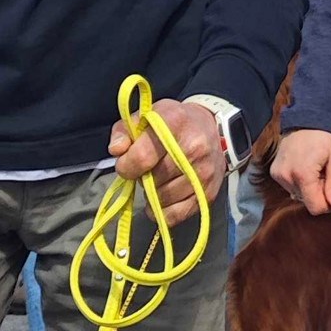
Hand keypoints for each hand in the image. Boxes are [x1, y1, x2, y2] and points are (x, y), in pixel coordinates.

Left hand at [111, 97, 224, 225]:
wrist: (213, 130)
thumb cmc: (174, 123)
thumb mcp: (147, 116)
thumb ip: (124, 131)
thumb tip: (117, 151)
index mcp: (173, 123)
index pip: (142, 157)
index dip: (126, 166)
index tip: (125, 166)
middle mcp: (193, 148)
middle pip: (153, 179)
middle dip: (143, 178)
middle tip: (148, 169)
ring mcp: (203, 173)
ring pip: (163, 198)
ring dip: (155, 193)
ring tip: (160, 179)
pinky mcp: (209, 193)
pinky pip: (177, 214)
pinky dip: (164, 212)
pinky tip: (162, 201)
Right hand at [270, 127, 330, 214]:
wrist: (308, 118)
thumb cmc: (325, 136)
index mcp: (303, 174)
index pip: (315, 207)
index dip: (327, 204)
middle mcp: (287, 176)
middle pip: (307, 202)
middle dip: (318, 192)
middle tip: (324, 173)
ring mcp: (278, 174)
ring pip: (299, 195)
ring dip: (309, 187)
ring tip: (314, 168)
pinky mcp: (275, 172)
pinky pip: (291, 187)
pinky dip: (299, 182)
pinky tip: (304, 167)